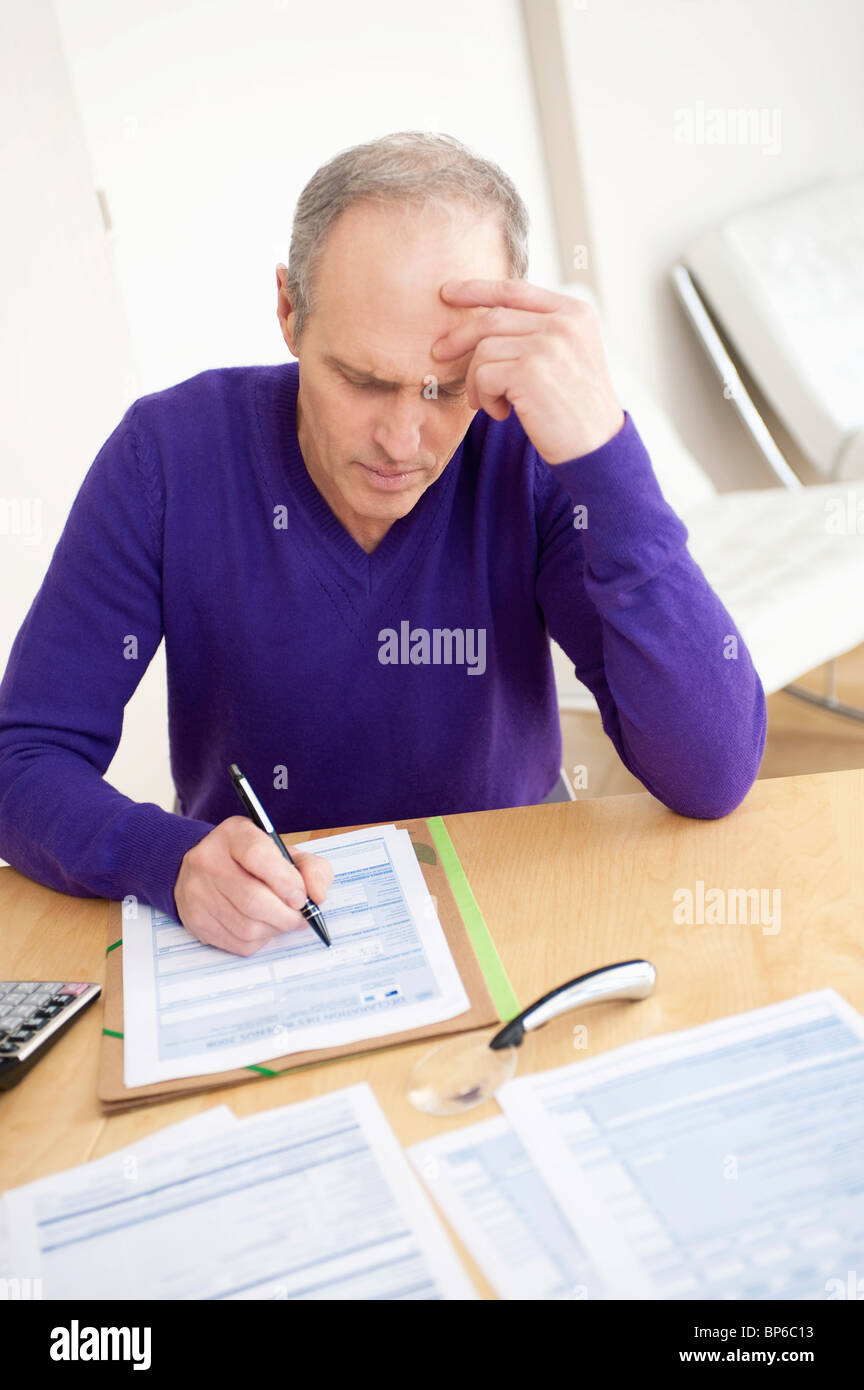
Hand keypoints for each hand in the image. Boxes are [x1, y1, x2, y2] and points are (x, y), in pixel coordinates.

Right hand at [174, 816, 334, 956]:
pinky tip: (262, 927)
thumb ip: (311, 868)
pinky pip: (237, 943)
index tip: (302, 898)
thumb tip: (317, 896)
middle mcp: (208, 860)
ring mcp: (197, 891)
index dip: (286, 882)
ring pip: (247, 926)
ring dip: (274, 930)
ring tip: (282, 921)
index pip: (258, 856)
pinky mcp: (194, 919)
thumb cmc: (255, 861)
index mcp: (235, 835)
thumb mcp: (285, 852)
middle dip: (286, 915)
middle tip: (299, 917)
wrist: (208, 867)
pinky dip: (259, 940)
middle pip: (253, 899)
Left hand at [431, 279, 624, 461]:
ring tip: (491, 402)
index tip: (448, 292)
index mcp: (574, 313)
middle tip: (439, 352)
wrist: (597, 447)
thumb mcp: (568, 356)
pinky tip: (502, 413)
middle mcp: (563, 323)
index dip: (477, 289)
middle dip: (459, 337)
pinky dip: (484, 398)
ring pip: (483, 350)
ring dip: (476, 381)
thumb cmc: (576, 407)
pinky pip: (483, 376)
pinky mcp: (530, 372)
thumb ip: (538, 331)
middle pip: (492, 318)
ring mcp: (548, 345)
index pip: (515, 290)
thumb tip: (485, 318)